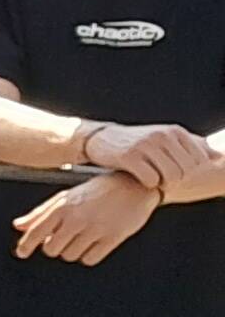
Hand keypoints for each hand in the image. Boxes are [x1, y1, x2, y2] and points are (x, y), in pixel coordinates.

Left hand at [14, 170, 159, 265]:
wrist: (135, 185)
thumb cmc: (98, 190)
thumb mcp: (67, 196)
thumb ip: (41, 212)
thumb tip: (18, 225)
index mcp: (63, 206)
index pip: (36, 231)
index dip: (25, 245)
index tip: (21, 253)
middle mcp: (77, 218)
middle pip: (51, 249)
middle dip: (54, 247)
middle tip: (63, 239)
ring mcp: (95, 228)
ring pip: (70, 256)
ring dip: (72, 251)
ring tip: (81, 238)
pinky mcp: (113, 237)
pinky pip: (90, 259)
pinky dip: (88, 256)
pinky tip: (93, 244)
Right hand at [86, 121, 222, 195]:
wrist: (103, 139)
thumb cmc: (140, 142)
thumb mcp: (168, 138)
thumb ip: (193, 145)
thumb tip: (218, 156)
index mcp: (175, 132)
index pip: (198, 161)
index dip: (191, 174)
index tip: (177, 176)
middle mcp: (162, 136)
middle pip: (185, 171)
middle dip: (177, 181)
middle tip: (164, 181)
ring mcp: (146, 145)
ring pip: (170, 176)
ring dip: (163, 184)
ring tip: (155, 181)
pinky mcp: (129, 157)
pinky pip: (150, 179)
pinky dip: (148, 184)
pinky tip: (141, 180)